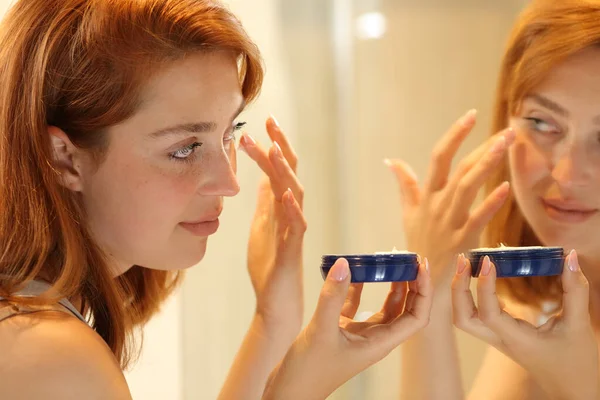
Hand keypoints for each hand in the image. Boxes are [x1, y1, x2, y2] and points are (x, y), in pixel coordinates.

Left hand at [240, 117, 305, 336]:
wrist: (275, 302)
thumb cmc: (270, 266)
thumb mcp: (262, 227)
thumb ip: (266, 203)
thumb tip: (264, 178)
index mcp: (280, 207)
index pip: (278, 170)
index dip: (272, 146)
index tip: (260, 123)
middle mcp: (290, 214)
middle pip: (290, 174)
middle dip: (281, 147)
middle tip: (271, 122)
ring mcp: (294, 231)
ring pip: (295, 194)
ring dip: (285, 171)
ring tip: (273, 149)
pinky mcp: (293, 251)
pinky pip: (296, 226)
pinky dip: (292, 209)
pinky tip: (284, 193)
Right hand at [263, 258, 432, 399]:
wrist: (288, 391)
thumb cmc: (308, 372)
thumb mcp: (322, 331)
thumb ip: (333, 297)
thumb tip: (344, 264)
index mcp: (380, 343)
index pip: (416, 316)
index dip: (424, 291)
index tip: (421, 265)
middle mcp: (375, 339)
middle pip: (405, 309)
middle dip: (412, 284)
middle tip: (409, 257)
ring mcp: (359, 335)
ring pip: (384, 307)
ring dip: (390, 285)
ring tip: (389, 260)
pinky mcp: (342, 331)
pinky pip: (357, 305)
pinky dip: (359, 288)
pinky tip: (354, 271)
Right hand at [385, 110, 514, 289]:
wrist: (422, 281)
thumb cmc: (418, 244)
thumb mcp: (408, 213)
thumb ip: (405, 184)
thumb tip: (391, 160)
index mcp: (426, 196)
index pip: (438, 158)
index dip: (454, 135)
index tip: (471, 116)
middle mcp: (437, 205)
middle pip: (459, 170)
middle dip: (483, 147)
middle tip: (507, 130)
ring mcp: (449, 222)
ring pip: (467, 188)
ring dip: (487, 165)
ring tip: (506, 145)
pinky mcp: (462, 240)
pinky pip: (477, 219)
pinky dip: (490, 203)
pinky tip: (505, 187)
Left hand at [452, 251, 598, 399]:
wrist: (574, 389)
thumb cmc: (577, 361)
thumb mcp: (579, 324)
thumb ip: (575, 290)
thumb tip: (570, 256)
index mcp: (516, 340)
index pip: (487, 313)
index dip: (484, 286)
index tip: (488, 260)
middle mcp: (499, 341)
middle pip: (461, 318)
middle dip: (458, 287)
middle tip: (464, 259)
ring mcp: (496, 339)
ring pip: (464, 318)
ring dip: (460, 291)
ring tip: (466, 264)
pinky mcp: (499, 336)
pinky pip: (475, 315)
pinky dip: (470, 295)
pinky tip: (481, 276)